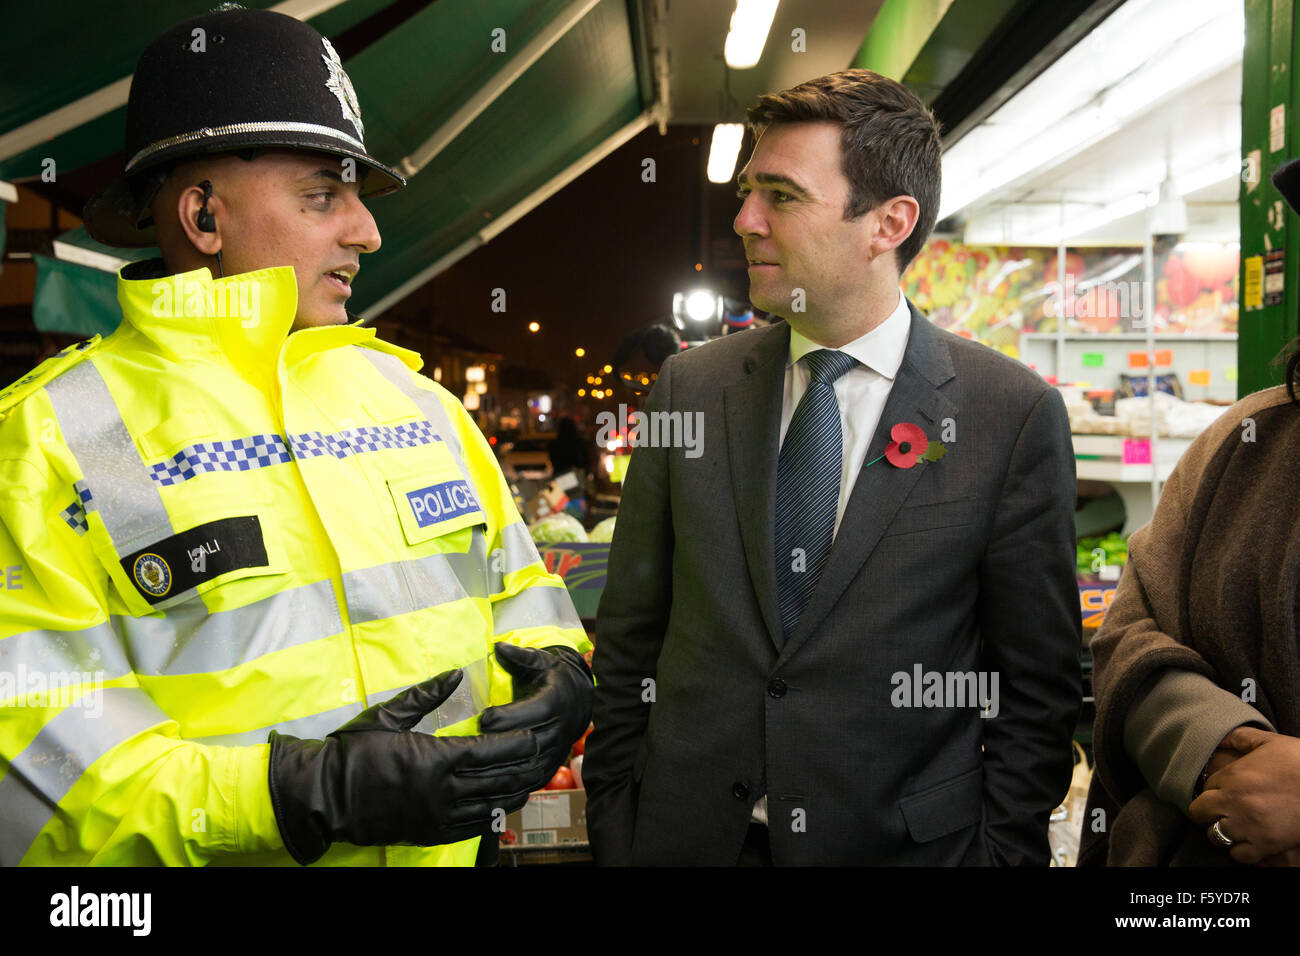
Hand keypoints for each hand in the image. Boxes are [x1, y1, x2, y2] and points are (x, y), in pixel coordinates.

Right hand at [268, 668, 551, 864]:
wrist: (325, 797)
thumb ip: (426, 695)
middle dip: (523, 766)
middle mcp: (443, 790)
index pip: (491, 750)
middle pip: (498, 778)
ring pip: (491, 805)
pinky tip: (502, 804)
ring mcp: (438, 815)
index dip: (516, 744)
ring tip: (530, 779)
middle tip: (540, 755)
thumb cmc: (353, 751)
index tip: (533, 734)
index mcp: (436, 758)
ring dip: (514, 792)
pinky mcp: (431, 832)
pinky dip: (493, 815)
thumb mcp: (389, 715)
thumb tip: (455, 674)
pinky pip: (473, 826)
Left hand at [479, 642, 593, 780]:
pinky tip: (489, 782)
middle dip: (501, 743)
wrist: (579, 700)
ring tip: (475, 764)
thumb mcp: (540, 660)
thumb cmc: (552, 677)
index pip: (535, 712)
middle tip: (472, 742)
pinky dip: (512, 783)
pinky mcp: (551, 767)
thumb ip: (520, 655)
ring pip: (531, 765)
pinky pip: (532, 780)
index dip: (509, 717)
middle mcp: (560, 728)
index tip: (484, 716)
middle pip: (530, 741)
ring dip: (503, 767)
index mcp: (557, 700)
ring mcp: (557, 750)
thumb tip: (499, 646)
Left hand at [1188, 726, 1299, 863]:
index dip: (1214, 790)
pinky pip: (1239, 855)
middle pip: (1199, 812)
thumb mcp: (1271, 742)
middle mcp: (1234, 802)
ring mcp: (1248, 826)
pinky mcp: (1265, 845)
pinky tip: (1249, 840)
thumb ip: (1241, 737)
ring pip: (1215, 835)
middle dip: (1208, 811)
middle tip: (1222, 809)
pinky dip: (1241, 850)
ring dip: (1223, 830)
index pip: (1204, 787)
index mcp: (1233, 776)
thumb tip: (1221, 737)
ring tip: (1235, 825)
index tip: (1224, 791)